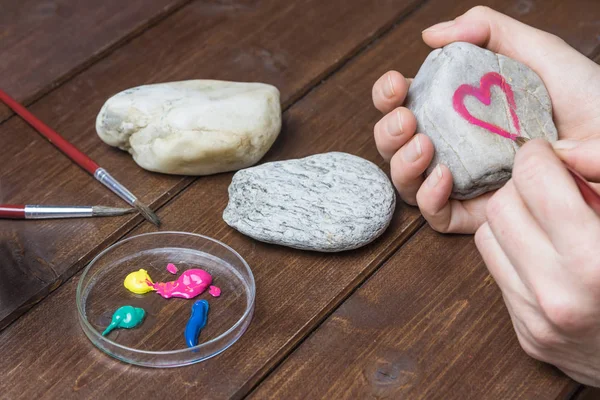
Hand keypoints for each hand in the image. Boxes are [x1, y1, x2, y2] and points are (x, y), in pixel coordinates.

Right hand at [372, 6, 599, 232]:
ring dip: (400, 162)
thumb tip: (431, 36)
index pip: (409, 103)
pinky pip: (434, 215)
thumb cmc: (585, 99)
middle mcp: (454, 146)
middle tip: (406, 119)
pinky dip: (427, 196)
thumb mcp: (536, 53)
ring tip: (422, 145)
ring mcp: (462, 181)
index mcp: (459, 110)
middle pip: (396, 145)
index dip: (389, 95)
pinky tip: (442, 176)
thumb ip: (488, 31)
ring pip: (406, 181)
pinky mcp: (475, 214)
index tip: (395, 84)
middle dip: (388, 131)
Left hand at [475, 137, 599, 385]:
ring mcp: (538, 323)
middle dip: (521, 187)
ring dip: (512, 221)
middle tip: (549, 188)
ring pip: (489, 238)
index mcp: (595, 261)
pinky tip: (549, 256)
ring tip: (549, 222)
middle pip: (500, 207)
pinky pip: (498, 275)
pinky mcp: (529, 337)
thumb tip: (559, 150)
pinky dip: (516, 255)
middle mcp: (558, 296)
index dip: (538, 156)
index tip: (547, 155)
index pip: (532, 180)